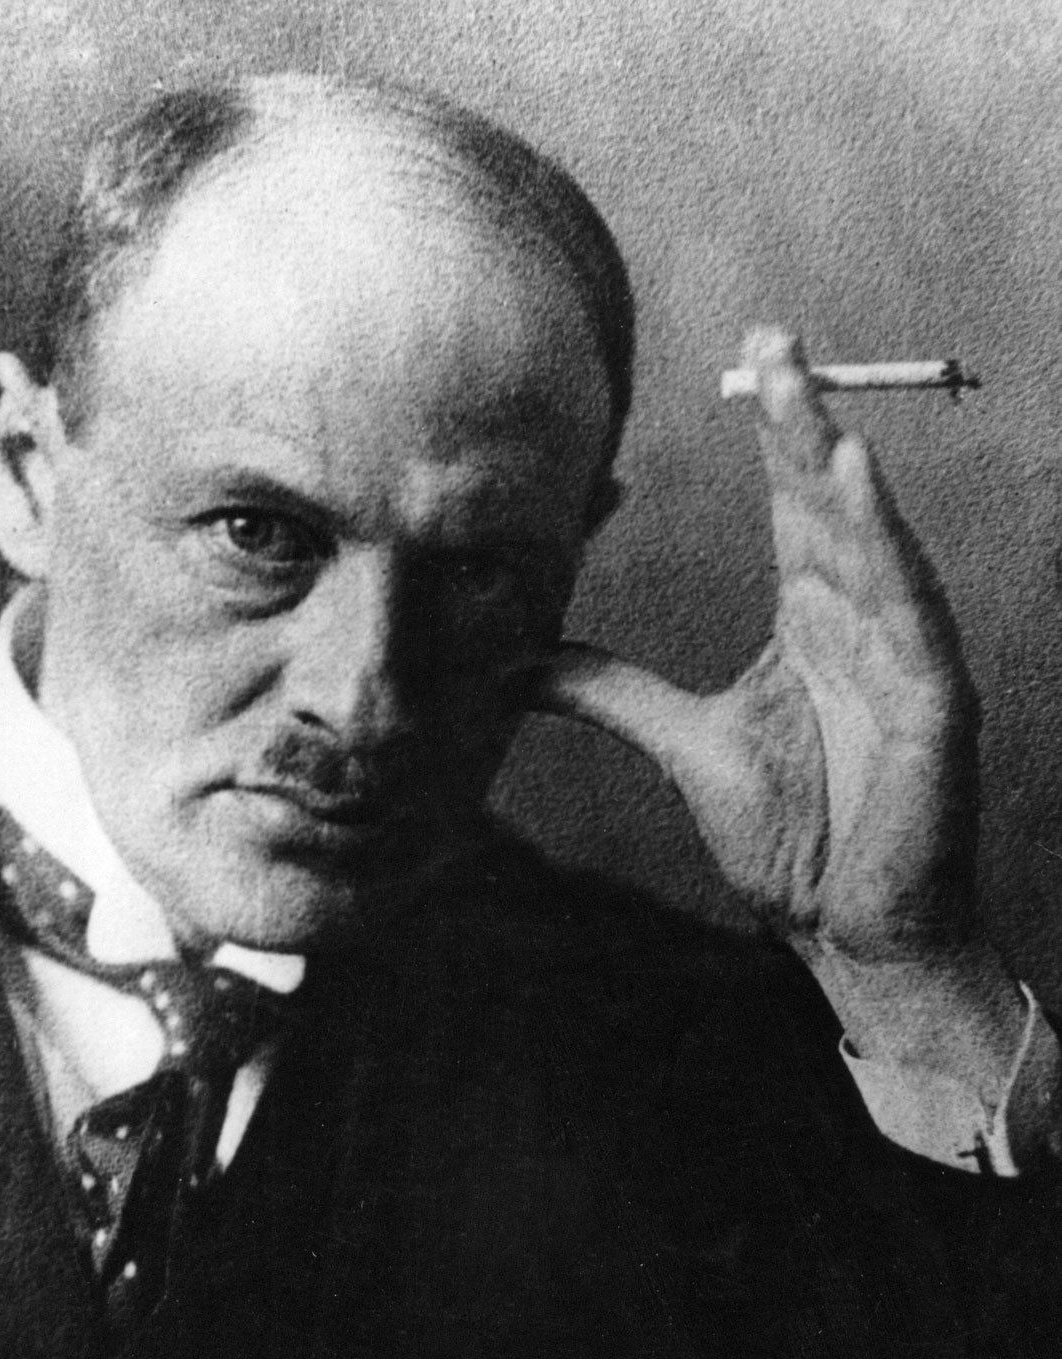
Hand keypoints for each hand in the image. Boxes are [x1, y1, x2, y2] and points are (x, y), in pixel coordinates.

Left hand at [538, 327, 979, 969]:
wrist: (845, 928)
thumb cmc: (792, 837)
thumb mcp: (682, 742)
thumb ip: (608, 690)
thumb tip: (519, 658)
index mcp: (811, 624)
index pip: (790, 509)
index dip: (773, 434)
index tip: (750, 360)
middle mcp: (861, 622)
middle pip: (828, 501)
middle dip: (800, 416)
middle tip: (770, 335)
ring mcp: (903, 657)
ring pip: (871, 538)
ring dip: (834, 461)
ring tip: (800, 388)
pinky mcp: (933, 701)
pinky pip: (910, 608)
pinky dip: (885, 545)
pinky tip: (856, 484)